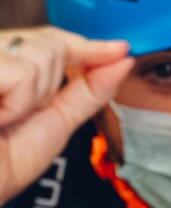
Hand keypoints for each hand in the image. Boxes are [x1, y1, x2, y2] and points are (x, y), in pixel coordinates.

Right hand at [0, 27, 132, 203]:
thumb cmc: (0, 168)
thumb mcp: (54, 125)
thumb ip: (88, 90)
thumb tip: (122, 61)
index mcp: (8, 69)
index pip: (52, 40)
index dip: (89, 44)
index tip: (120, 48)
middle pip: (51, 43)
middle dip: (51, 83)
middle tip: (17, 115)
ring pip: (42, 55)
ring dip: (32, 98)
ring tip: (1, 119)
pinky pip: (23, 73)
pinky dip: (18, 103)